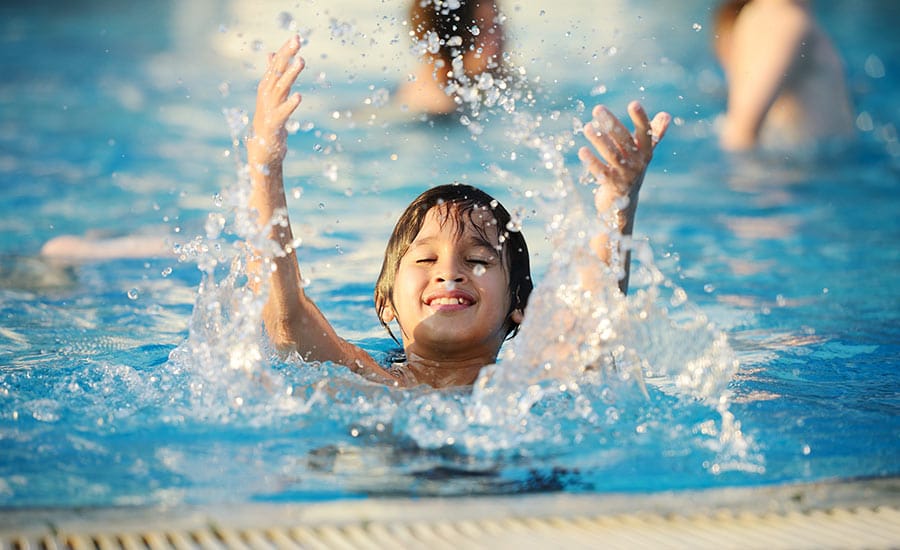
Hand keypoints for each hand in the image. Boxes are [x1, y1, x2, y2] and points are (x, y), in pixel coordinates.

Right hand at [249, 35, 304, 167]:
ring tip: (301, 61)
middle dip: (287, 55)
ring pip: (280, 87)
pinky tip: (299, 96)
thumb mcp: (271, 95)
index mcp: (267, 87)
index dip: (285, 51)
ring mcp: (269, 109)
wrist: (262, 149)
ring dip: (290, 74)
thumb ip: (273, 75)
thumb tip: (271, 54)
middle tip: (297, 40)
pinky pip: (282, 112)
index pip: (276, 64)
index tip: (296, 37)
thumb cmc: (269, 120)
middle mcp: (266, 95)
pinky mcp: (273, 124)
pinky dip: (290, 104)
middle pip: (276, 71)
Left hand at [577, 101, 669, 214]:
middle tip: (597, 109)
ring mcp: (625, 175)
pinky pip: (601, 172)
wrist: (624, 205)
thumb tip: (666, 114)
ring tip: (587, 127)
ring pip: (612, 155)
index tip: (634, 103)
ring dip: (599, 140)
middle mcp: (638, 163)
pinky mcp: (612, 186)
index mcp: (646, 152)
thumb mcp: (644, 154)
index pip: (646, 132)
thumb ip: (654, 134)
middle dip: (611, 124)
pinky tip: (582, 151)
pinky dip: (592, 161)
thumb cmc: (632, 171)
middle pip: (625, 141)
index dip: (641, 118)